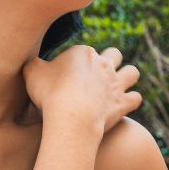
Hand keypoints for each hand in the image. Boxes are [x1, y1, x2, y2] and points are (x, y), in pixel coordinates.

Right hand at [22, 46, 140, 134]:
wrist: (72, 117)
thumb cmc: (50, 93)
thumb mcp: (31, 72)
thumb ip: (33, 64)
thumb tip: (34, 64)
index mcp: (83, 53)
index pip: (82, 52)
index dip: (75, 64)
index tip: (66, 77)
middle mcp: (104, 64)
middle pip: (114, 54)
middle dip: (109, 61)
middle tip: (95, 77)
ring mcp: (116, 83)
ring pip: (132, 72)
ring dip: (127, 77)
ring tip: (116, 86)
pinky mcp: (123, 103)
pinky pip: (136, 98)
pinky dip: (132, 101)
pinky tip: (123, 105)